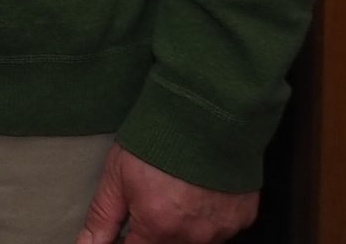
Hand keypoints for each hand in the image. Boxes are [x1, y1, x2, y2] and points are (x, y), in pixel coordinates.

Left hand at [77, 146, 258, 243]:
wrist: (205, 114)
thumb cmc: (159, 140)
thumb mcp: (117, 175)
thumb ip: (103, 217)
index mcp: (158, 227)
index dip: (123, 242)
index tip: (122, 231)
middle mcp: (193, 236)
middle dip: (152, 231)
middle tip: (149, 202)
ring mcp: (221, 229)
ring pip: (194, 240)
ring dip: (180, 225)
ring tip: (173, 192)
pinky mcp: (242, 217)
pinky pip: (219, 228)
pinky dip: (206, 216)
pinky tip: (197, 192)